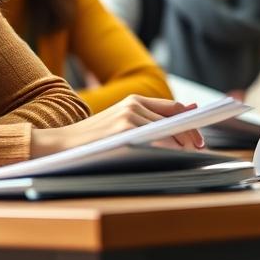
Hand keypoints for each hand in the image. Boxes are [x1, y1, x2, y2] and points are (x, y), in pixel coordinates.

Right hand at [30, 95, 204, 156]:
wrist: (60, 145)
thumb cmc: (93, 139)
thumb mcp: (120, 123)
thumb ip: (148, 120)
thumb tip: (185, 116)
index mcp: (133, 101)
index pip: (173, 108)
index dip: (190, 123)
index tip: (200, 139)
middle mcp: (133, 106)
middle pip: (175, 122)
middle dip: (190, 138)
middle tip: (200, 151)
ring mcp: (129, 118)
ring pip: (168, 133)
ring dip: (182, 146)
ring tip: (188, 158)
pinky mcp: (124, 131)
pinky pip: (156, 141)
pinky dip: (168, 150)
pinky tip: (172, 159)